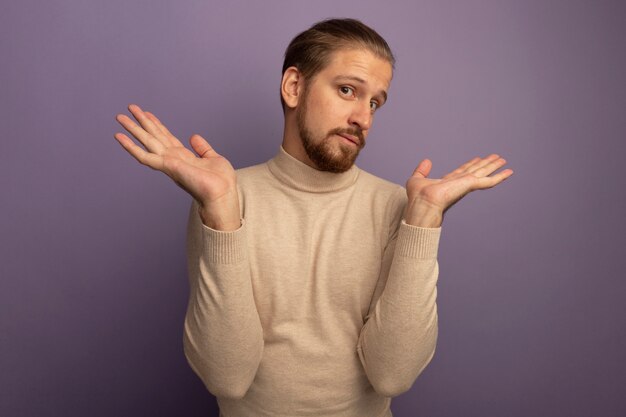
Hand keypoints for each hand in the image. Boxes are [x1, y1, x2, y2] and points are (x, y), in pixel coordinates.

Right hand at [114, 104, 239, 229]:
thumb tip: (193, 136)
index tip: (147, 113)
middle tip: (130, 107)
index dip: (157, 124)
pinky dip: (130, 146)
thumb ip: (202, 148)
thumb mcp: (213, 158)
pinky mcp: (166, 167)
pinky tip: (119, 137)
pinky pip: (144, 156)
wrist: (222, 194)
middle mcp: (173, 158)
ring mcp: (167, 162)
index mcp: (183, 156)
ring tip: (119, 116)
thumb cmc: (221, 182)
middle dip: (141, 122)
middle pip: (153, 135)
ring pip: (146, 141)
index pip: (166, 136)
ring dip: (133, 129)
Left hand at [404, 154, 513, 227]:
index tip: (477, 158)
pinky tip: (508, 172)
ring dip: (494, 167)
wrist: (422, 205)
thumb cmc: (417, 198)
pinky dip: (499, 177)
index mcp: (448, 183)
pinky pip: (488, 181)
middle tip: (497, 157)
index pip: (462, 172)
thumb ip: (421, 170)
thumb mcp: (417, 179)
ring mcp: (465, 185)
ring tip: (503, 160)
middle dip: (485, 164)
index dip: (470, 165)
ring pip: (483, 173)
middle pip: (476, 171)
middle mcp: (459, 184)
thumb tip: (427, 161)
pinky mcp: (470, 185)